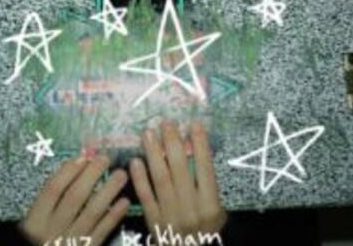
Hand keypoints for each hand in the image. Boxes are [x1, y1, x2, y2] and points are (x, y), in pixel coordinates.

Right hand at [19, 155, 130, 245]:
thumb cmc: (42, 239)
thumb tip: (76, 166)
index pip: (53, 189)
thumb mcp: (36, 222)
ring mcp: (72, 241)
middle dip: (92, 175)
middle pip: (75, 197)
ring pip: (92, 212)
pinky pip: (103, 231)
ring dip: (108, 191)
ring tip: (121, 175)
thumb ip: (50, 200)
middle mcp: (53, 229)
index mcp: (36, 220)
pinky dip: (114, 215)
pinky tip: (124, 202)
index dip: (69, 171)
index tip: (83, 156)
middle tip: (105, 159)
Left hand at [129, 120, 226, 236]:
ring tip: (148, 133)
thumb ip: (207, 187)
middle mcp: (191, 209)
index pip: (206, 170)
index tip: (194, 124)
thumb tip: (195, 151)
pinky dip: (140, 178)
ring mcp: (171, 215)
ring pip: (161, 179)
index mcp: (210, 205)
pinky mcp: (154, 221)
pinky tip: (135, 161)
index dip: (200, 146)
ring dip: (154, 154)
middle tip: (167, 122)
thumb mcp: (216, 212)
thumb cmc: (204, 231)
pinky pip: (146, 196)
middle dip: (173, 143)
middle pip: (180, 170)